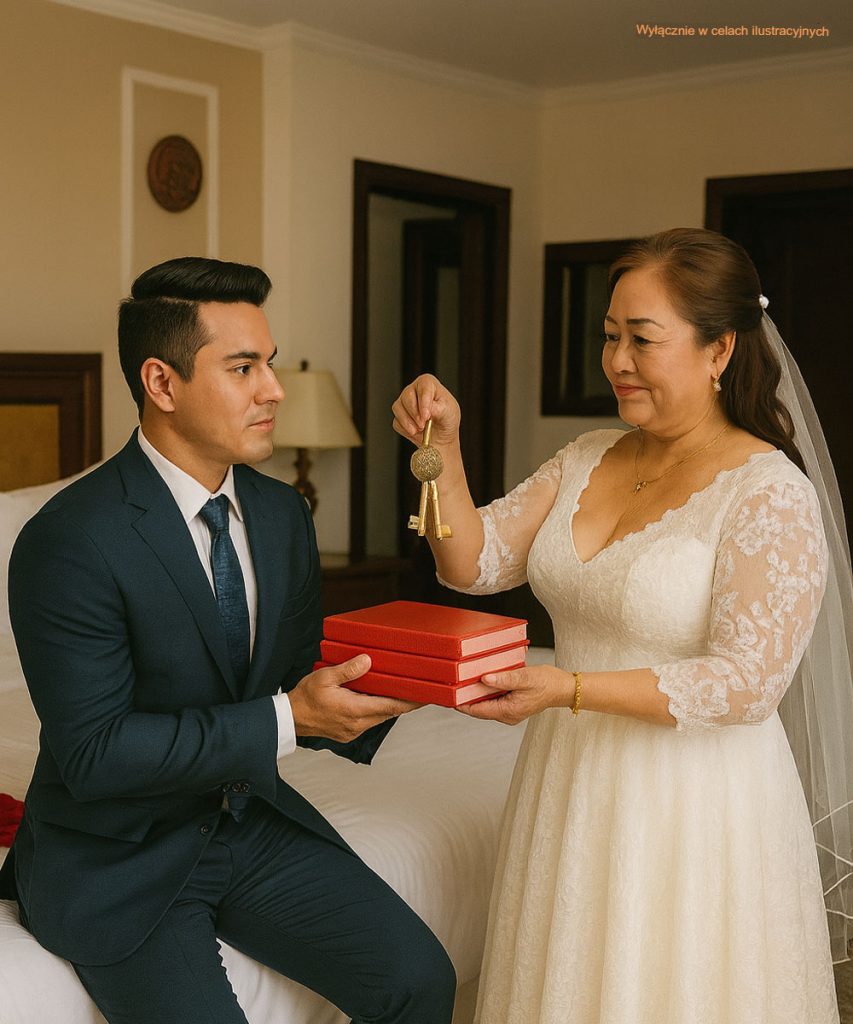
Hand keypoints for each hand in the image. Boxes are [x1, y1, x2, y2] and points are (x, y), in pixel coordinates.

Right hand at [288, 656, 420, 742]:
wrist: (290, 719)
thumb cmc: (305, 698)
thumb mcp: (325, 677)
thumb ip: (348, 669)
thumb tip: (367, 661)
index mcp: (354, 710)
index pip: (390, 706)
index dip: (410, 702)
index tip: (424, 696)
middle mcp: (357, 724)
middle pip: (389, 713)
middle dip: (404, 702)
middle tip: (419, 690)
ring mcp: (353, 730)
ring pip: (380, 717)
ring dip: (390, 706)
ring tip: (402, 692)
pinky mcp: (349, 732)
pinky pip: (370, 721)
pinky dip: (377, 710)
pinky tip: (378, 699)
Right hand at [392, 374, 460, 448]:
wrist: (442, 433)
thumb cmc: (446, 417)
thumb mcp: (448, 411)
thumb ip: (437, 409)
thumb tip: (426, 409)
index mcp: (428, 383)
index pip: (423, 386)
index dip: (424, 402)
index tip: (426, 416)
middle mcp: (413, 390)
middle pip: (407, 397)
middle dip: (415, 413)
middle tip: (423, 425)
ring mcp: (404, 402)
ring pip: (398, 409)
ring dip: (408, 422)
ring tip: (421, 429)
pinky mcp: (399, 416)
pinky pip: (396, 422)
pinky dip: (405, 429)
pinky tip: (415, 431)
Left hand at [457, 665, 571, 724]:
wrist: (562, 688)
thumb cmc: (547, 683)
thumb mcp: (525, 678)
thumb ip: (504, 679)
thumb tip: (485, 679)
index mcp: (508, 711)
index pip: (478, 711)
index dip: (461, 704)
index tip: (449, 696)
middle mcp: (507, 715)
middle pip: (480, 708)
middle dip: (467, 698)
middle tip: (453, 684)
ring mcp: (510, 712)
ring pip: (487, 704)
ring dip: (477, 694)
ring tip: (465, 681)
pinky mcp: (512, 706)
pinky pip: (495, 700)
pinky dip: (487, 692)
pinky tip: (484, 681)